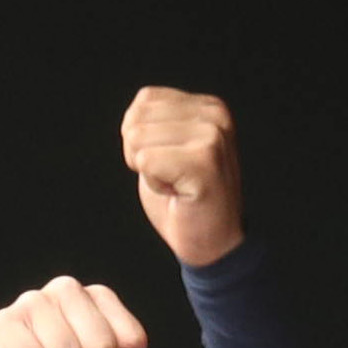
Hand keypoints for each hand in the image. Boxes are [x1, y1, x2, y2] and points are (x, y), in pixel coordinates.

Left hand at [123, 86, 245, 267]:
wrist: (214, 246)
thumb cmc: (187, 202)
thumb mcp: (171, 149)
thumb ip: (156, 123)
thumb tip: (132, 114)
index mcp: (209, 107)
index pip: (144, 100)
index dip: (144, 139)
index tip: (173, 164)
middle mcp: (214, 116)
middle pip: (136, 119)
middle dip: (142, 156)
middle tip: (174, 179)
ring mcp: (212, 137)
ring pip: (137, 139)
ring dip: (149, 171)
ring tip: (177, 185)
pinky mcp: (204, 162)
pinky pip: (146, 161)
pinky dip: (154, 185)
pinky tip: (178, 195)